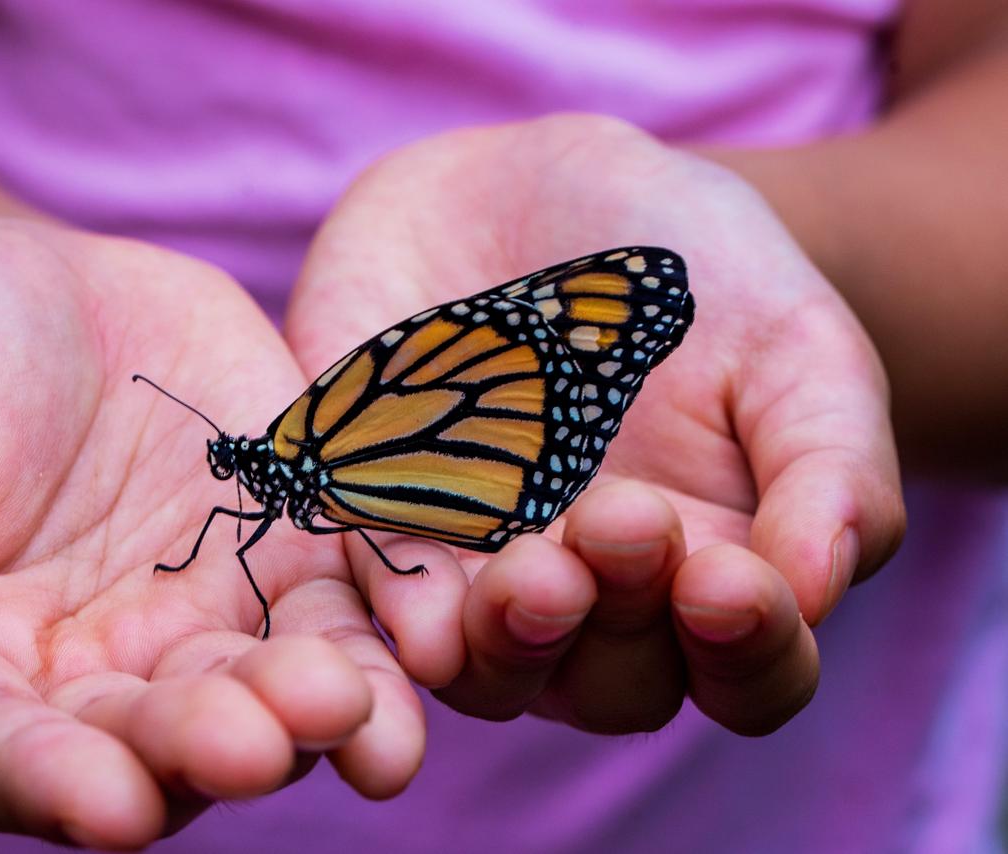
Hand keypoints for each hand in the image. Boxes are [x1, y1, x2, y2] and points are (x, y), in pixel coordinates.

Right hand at [0, 219, 422, 846]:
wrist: (33, 289)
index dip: (47, 784)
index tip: (107, 805)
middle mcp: (91, 682)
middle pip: (150, 744)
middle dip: (204, 749)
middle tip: (255, 744)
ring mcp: (201, 626)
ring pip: (262, 695)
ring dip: (312, 717)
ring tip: (353, 709)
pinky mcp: (288, 561)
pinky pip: (344, 610)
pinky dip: (386, 635)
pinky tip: (429, 643)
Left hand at [286, 115, 904, 734]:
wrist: (540, 188)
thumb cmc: (697, 275)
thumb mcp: (795, 345)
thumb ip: (829, 466)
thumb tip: (815, 590)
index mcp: (712, 574)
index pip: (748, 672)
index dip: (749, 651)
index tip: (729, 581)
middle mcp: (594, 601)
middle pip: (611, 686)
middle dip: (619, 625)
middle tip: (620, 522)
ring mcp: (480, 572)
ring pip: (490, 669)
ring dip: (510, 642)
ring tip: (530, 574)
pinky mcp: (376, 523)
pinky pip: (378, 593)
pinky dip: (398, 608)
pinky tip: (418, 608)